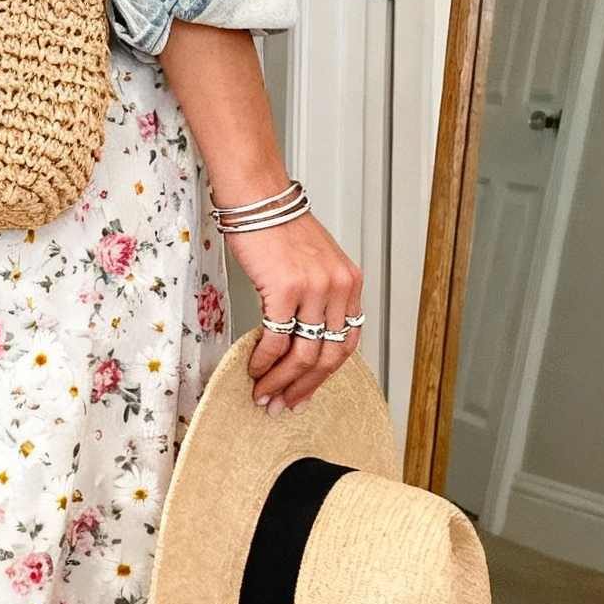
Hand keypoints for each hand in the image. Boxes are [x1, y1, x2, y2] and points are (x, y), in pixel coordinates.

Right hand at [232, 214, 362, 412]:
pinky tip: (253, 369)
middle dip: (304, 387)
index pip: (347, 344)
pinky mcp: (286, 288)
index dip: (325, 375)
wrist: (259, 199)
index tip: (306, 391)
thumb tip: (300, 342)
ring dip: (281, 381)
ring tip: (264, 394)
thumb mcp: (314, 264)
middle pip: (328, 356)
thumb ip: (317, 300)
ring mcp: (314, 289)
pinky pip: (276, 339)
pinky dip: (264, 361)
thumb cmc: (279, 228)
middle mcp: (338, 287)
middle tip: (284, 404)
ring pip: (303, 354)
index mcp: (350, 284)